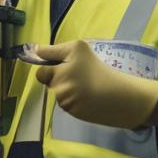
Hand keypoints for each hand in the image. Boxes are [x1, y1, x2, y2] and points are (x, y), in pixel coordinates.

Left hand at [35, 40, 157, 129]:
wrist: (121, 98)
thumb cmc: (104, 73)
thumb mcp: (84, 54)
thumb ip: (60, 52)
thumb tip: (36, 51)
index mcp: (72, 51)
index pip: (45, 53)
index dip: (41, 56)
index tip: (36, 55)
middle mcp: (64, 68)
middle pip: (43, 74)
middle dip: (53, 76)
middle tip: (73, 77)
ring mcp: (64, 90)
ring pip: (53, 89)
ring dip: (63, 89)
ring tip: (83, 89)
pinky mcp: (67, 106)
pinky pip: (61, 101)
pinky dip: (70, 100)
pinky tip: (84, 99)